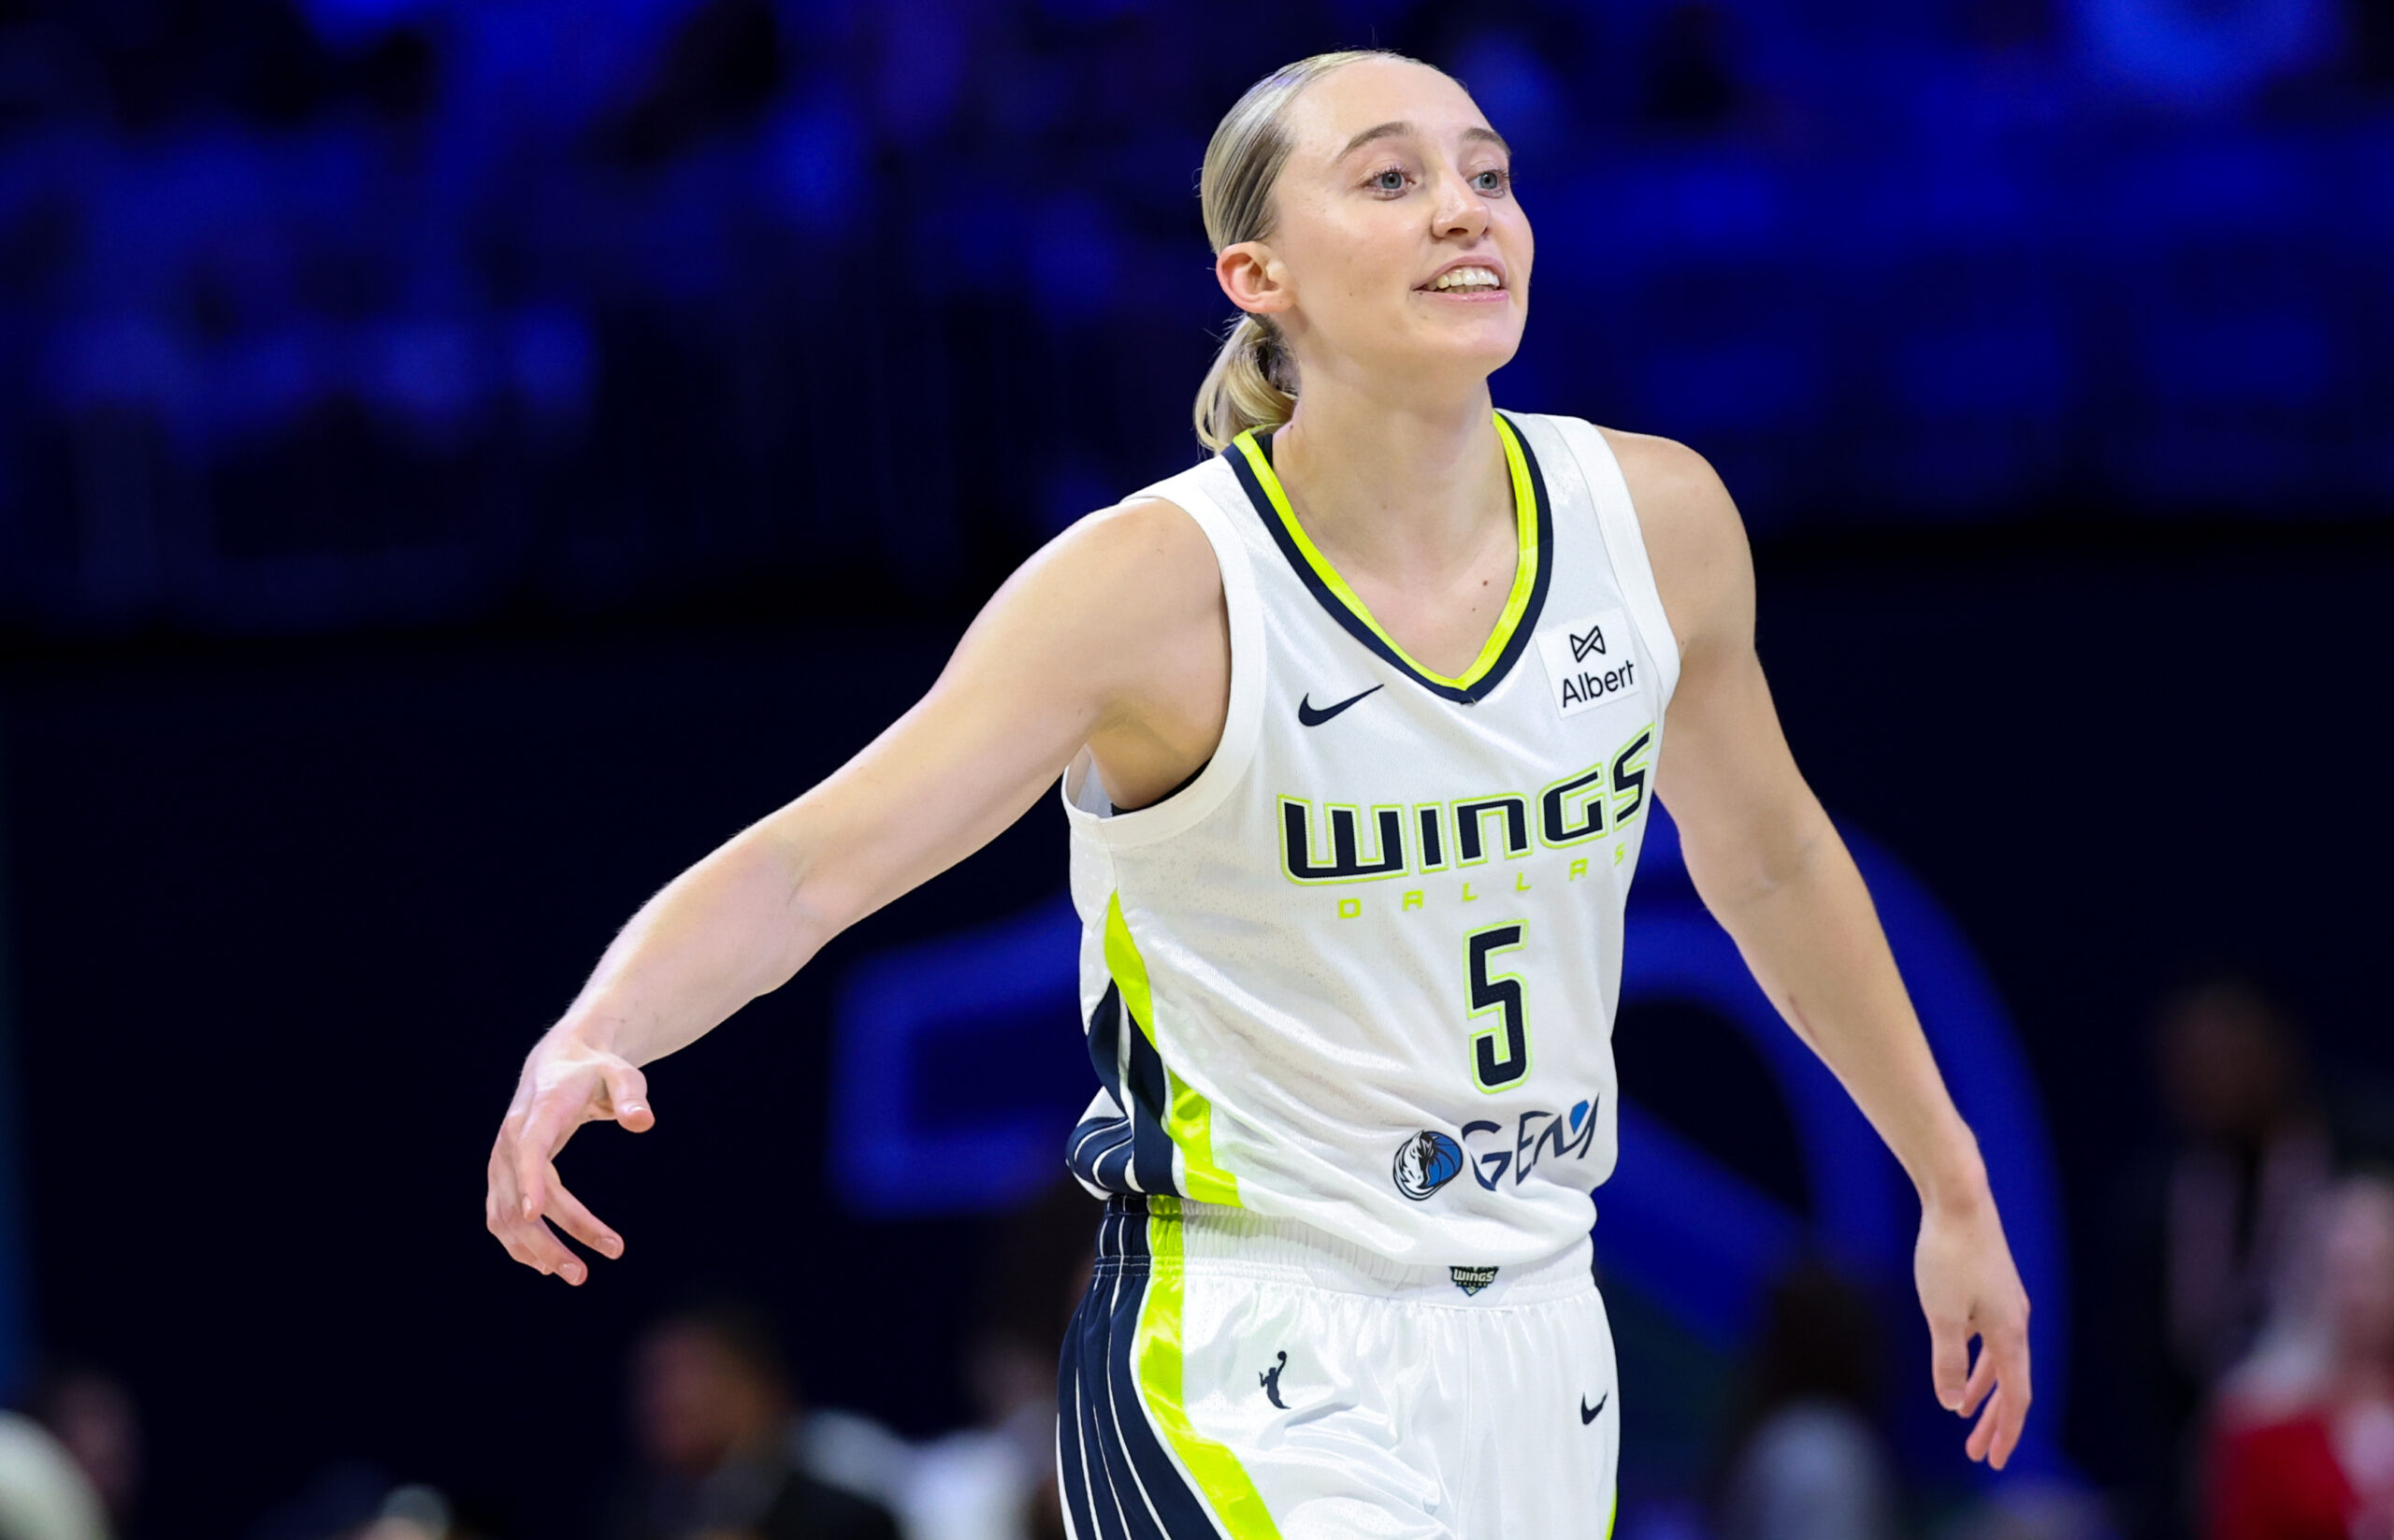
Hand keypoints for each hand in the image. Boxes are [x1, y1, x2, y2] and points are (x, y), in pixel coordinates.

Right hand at [485, 1030, 653, 1284]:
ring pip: (505, 1216)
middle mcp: (511, 1139)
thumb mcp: (622, 1075)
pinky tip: (546, 1265)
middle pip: (519, 1197)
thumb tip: (643, 1122)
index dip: (529, 1181)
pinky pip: (501, 1216)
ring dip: (535, 1250)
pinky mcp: (502, 1175)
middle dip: (548, 1238)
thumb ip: (632, 1096)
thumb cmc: (596, 1071)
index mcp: (539, 1113)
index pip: (529, 1149)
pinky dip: (519, 1243)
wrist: (558, 1063)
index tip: (536, 1214)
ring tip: (577, 1274)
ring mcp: (501, 1160)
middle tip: (584, 1274)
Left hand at [1914, 1184, 2032, 1468]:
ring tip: (1964, 1419)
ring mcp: (2005, 1305)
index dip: (2007, 1431)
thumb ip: (1947, 1361)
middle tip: (1979, 1454)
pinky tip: (1959, 1371)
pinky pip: (1989, 1341)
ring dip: (1983, 1393)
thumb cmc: (1947, 1254)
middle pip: (2011, 1385)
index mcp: (2010, 1333)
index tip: (1995, 1460)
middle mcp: (2016, 1321)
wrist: (1959, 1198)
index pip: (2016, 1396)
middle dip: (1996, 1422)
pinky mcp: (1991, 1289)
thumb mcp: (1941, 1314)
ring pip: (1999, 1362)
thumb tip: (1950, 1403)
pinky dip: (1976, 1363)